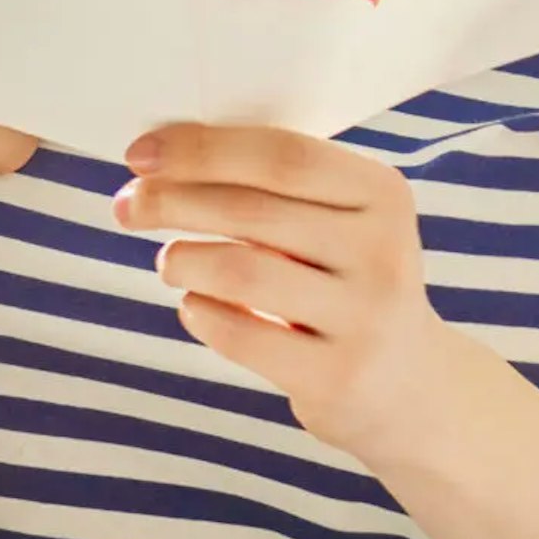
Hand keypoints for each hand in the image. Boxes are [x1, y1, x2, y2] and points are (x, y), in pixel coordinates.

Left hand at [110, 123, 479, 459]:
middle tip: (128, 206)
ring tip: (170, 262)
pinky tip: (195, 306)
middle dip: (172, 201)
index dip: (202, 150)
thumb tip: (162, 160)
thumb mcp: (340, 225)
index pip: (282, 155)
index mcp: (382, 194)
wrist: (410, 388)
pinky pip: (240, 335)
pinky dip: (199, 313)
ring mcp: (364, 318)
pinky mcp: (337, 377)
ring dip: (181, 260)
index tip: (141, 154)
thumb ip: (275, 190)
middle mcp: (382, 252)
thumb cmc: (346, 286)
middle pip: (252, 209)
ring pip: (239, 270)